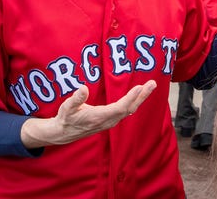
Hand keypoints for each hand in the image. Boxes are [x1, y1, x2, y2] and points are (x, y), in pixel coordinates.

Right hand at [21, 80, 156, 147]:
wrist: (64, 132)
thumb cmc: (65, 118)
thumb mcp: (67, 108)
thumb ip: (76, 99)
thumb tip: (83, 88)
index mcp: (98, 117)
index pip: (119, 107)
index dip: (130, 98)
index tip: (139, 87)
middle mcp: (107, 121)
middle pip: (129, 108)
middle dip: (142, 96)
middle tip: (153, 84)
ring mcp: (110, 121)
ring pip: (129, 110)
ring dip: (140, 98)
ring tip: (150, 86)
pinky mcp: (110, 120)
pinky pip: (126, 111)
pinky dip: (134, 102)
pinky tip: (139, 95)